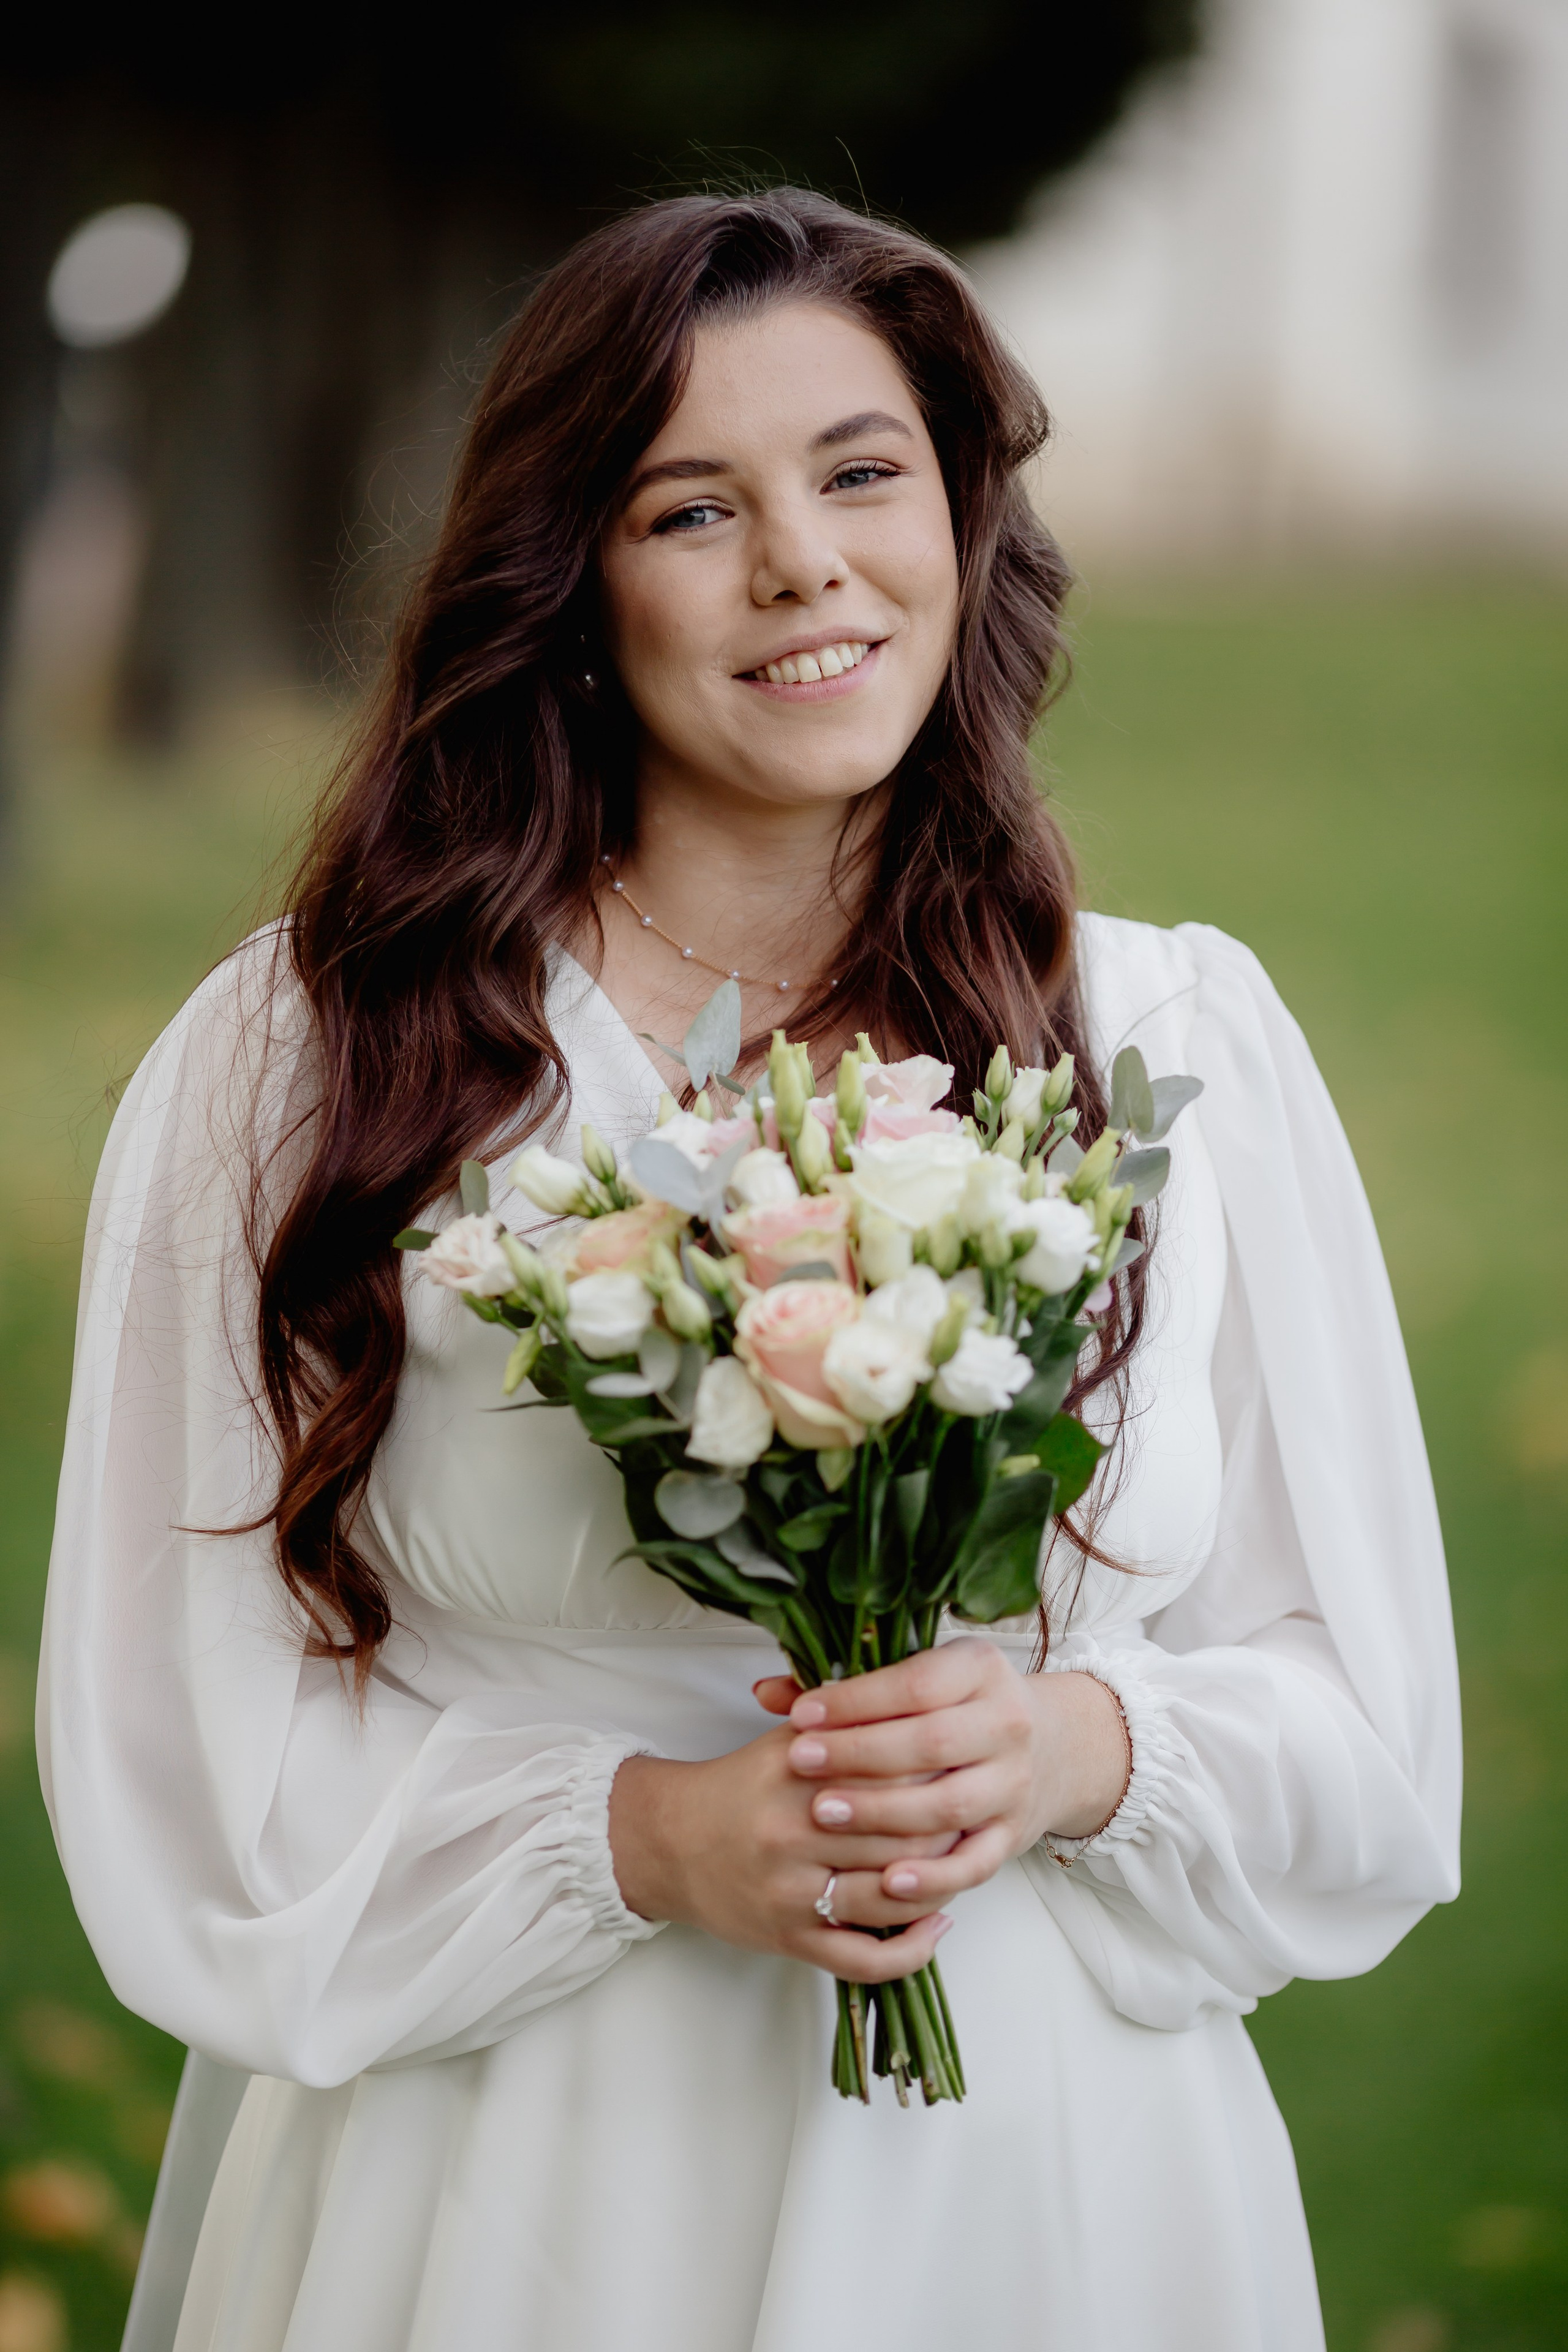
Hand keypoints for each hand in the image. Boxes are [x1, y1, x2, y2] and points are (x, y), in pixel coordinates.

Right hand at [607, 1728, 955, 1983]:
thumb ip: (846, 1719)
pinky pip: (864, 1959)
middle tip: (976, 1817)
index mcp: (798, 1771)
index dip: (936, 1772)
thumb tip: (919, 1700)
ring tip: (960, 1866)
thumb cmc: (741, 1788)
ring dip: (937, 1885)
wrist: (669, 1842)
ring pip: (889, 1897)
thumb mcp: (788, 1741)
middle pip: (898, 1833)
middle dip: (946, 1829)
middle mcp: (794, 1830)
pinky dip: (911, 1949)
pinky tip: (937, 1925)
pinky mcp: (790, 1938)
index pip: (889, 1770)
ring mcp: (792, 1890)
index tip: (963, 1767)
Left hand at [754, 1641, 1129, 1916]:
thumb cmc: (961, 1708)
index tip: (801, 1714)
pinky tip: (887, 1880)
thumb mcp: (921, 1677)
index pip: (916, 1684)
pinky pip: (974, 1864)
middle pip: (931, 1742)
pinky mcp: (1013, 1836)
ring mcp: (1014, 1784)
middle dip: (859, 1754)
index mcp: (981, 1669)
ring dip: (882, 1813)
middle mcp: (1007, 1723)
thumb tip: (766, 1692)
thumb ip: (848, 1687)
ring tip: (823, 1813)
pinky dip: (932, 1876)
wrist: (1052, 1747)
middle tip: (800, 1762)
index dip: (856, 1700)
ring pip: (947, 1805)